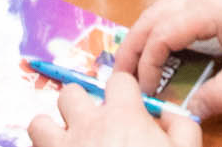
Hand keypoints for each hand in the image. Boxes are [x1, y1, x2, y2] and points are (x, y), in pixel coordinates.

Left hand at [29, 71, 198, 146]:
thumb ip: (182, 128)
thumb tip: (169, 114)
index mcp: (123, 117)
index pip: (117, 81)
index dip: (124, 93)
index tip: (128, 109)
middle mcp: (87, 126)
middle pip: (69, 93)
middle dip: (79, 106)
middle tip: (93, 127)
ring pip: (39, 122)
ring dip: (50, 131)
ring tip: (66, 145)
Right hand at [116, 0, 221, 118]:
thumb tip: (193, 111)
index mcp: (207, 8)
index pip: (160, 34)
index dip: (147, 64)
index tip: (147, 92)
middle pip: (151, 17)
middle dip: (130, 46)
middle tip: (120, 77)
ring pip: (160, 12)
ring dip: (143, 37)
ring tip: (134, 67)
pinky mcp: (214, 2)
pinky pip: (174, 14)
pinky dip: (158, 32)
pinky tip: (163, 52)